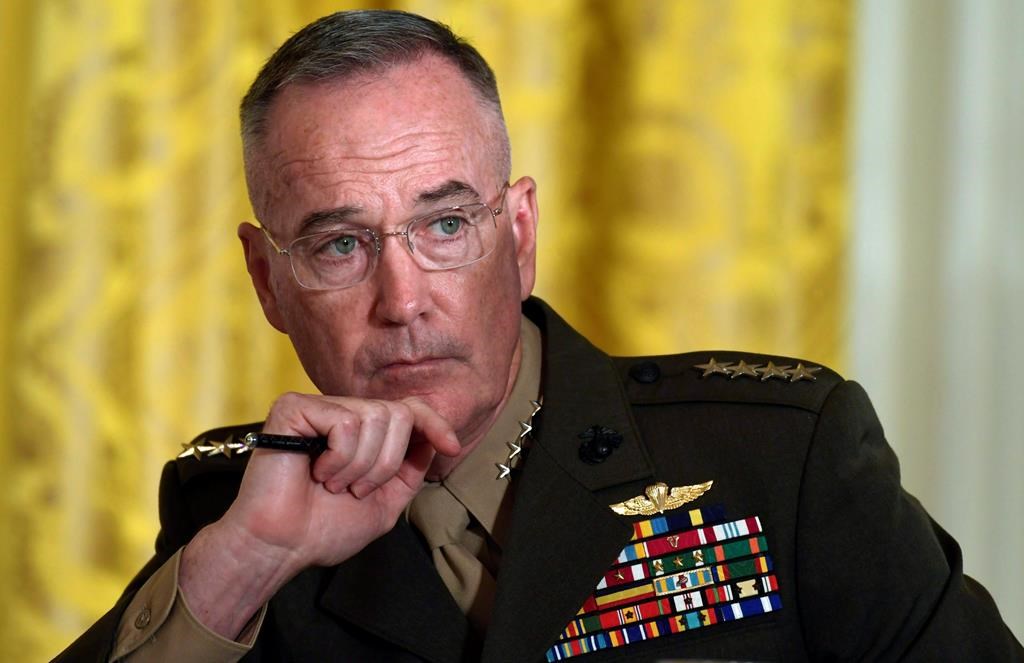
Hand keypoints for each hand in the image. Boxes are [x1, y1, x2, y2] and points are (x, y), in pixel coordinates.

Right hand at [232, 392, 458, 565]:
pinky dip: (339, 458)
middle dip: (386, 462)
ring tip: (333, 484)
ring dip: (361, 466)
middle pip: (398, 414)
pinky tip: (317, 472)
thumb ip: (410, 470)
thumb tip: (434, 440)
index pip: (408, 408)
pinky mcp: (294, 408)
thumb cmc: (322, 529)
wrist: (281, 547)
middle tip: (356, 489)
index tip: (450, 447)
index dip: (434, 423)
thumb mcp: (386, 502)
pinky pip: (345, 424)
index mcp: (362, 433)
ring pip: (375, 418)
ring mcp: (317, 408)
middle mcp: (341, 413)